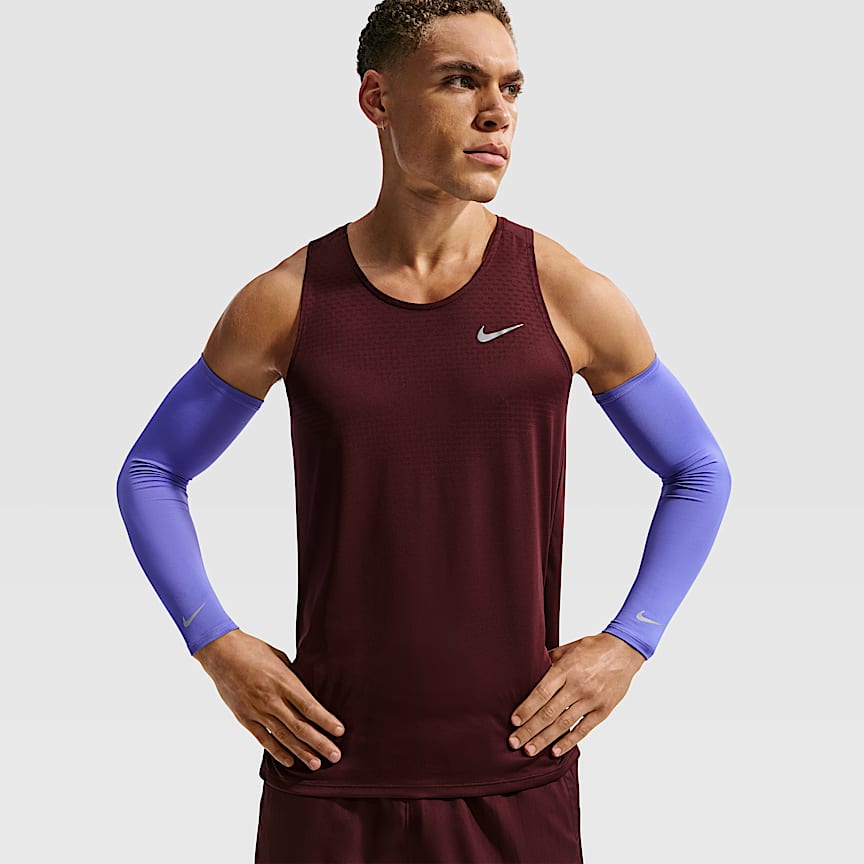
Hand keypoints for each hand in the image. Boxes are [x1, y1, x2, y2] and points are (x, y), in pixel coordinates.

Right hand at [193, 628, 345, 770]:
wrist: (221, 653)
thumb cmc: (253, 650)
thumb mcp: (280, 658)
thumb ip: (292, 677)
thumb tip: (307, 689)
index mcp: (284, 681)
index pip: (310, 707)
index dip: (326, 721)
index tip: (340, 732)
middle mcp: (272, 699)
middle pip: (300, 726)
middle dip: (320, 743)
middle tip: (336, 756)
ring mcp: (257, 710)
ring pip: (283, 737)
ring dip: (301, 752)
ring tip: (316, 764)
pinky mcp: (244, 717)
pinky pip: (263, 739)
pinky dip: (277, 752)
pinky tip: (289, 761)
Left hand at [507, 632, 644, 758]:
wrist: (624, 651)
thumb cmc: (593, 648)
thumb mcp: (568, 648)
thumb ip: (549, 661)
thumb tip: (529, 670)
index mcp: (566, 669)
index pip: (541, 693)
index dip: (526, 708)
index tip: (513, 721)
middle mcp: (577, 686)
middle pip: (549, 712)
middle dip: (529, 729)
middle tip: (513, 743)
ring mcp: (591, 700)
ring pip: (563, 724)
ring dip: (544, 739)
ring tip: (529, 750)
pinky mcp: (603, 710)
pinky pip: (583, 729)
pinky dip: (569, 741)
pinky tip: (555, 751)